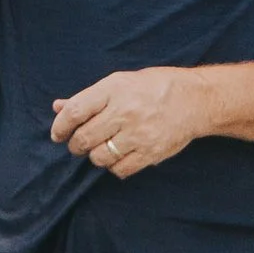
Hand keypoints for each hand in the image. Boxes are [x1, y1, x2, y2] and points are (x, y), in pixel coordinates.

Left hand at [51, 67, 214, 178]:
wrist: (196, 100)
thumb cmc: (153, 88)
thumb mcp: (119, 83)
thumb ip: (87, 98)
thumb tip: (58, 107)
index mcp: (113, 90)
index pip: (75, 111)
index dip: (60, 126)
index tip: (57, 134)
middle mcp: (124, 112)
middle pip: (84, 138)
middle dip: (75, 145)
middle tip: (78, 144)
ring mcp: (139, 134)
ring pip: (99, 157)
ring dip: (94, 156)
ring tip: (101, 148)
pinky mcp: (151, 152)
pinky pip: (120, 169)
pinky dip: (114, 166)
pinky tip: (118, 156)